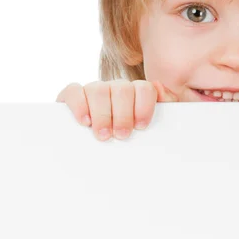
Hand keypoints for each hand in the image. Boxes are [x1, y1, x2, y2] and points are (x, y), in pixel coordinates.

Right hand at [56, 79, 177, 140]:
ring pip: (98, 89)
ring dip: (102, 113)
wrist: (99, 151)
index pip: (144, 88)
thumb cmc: (132, 135)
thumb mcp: (152, 124)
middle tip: (121, 135)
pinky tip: (84, 121)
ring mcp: (94, 90)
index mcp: (136, 92)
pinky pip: (74, 91)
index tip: (141, 126)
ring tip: (103, 135)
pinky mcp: (73, 96)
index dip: (143, 106)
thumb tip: (159, 88)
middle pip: (122, 89)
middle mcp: (116, 88)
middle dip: (123, 114)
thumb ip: (165, 104)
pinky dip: (79, 104)